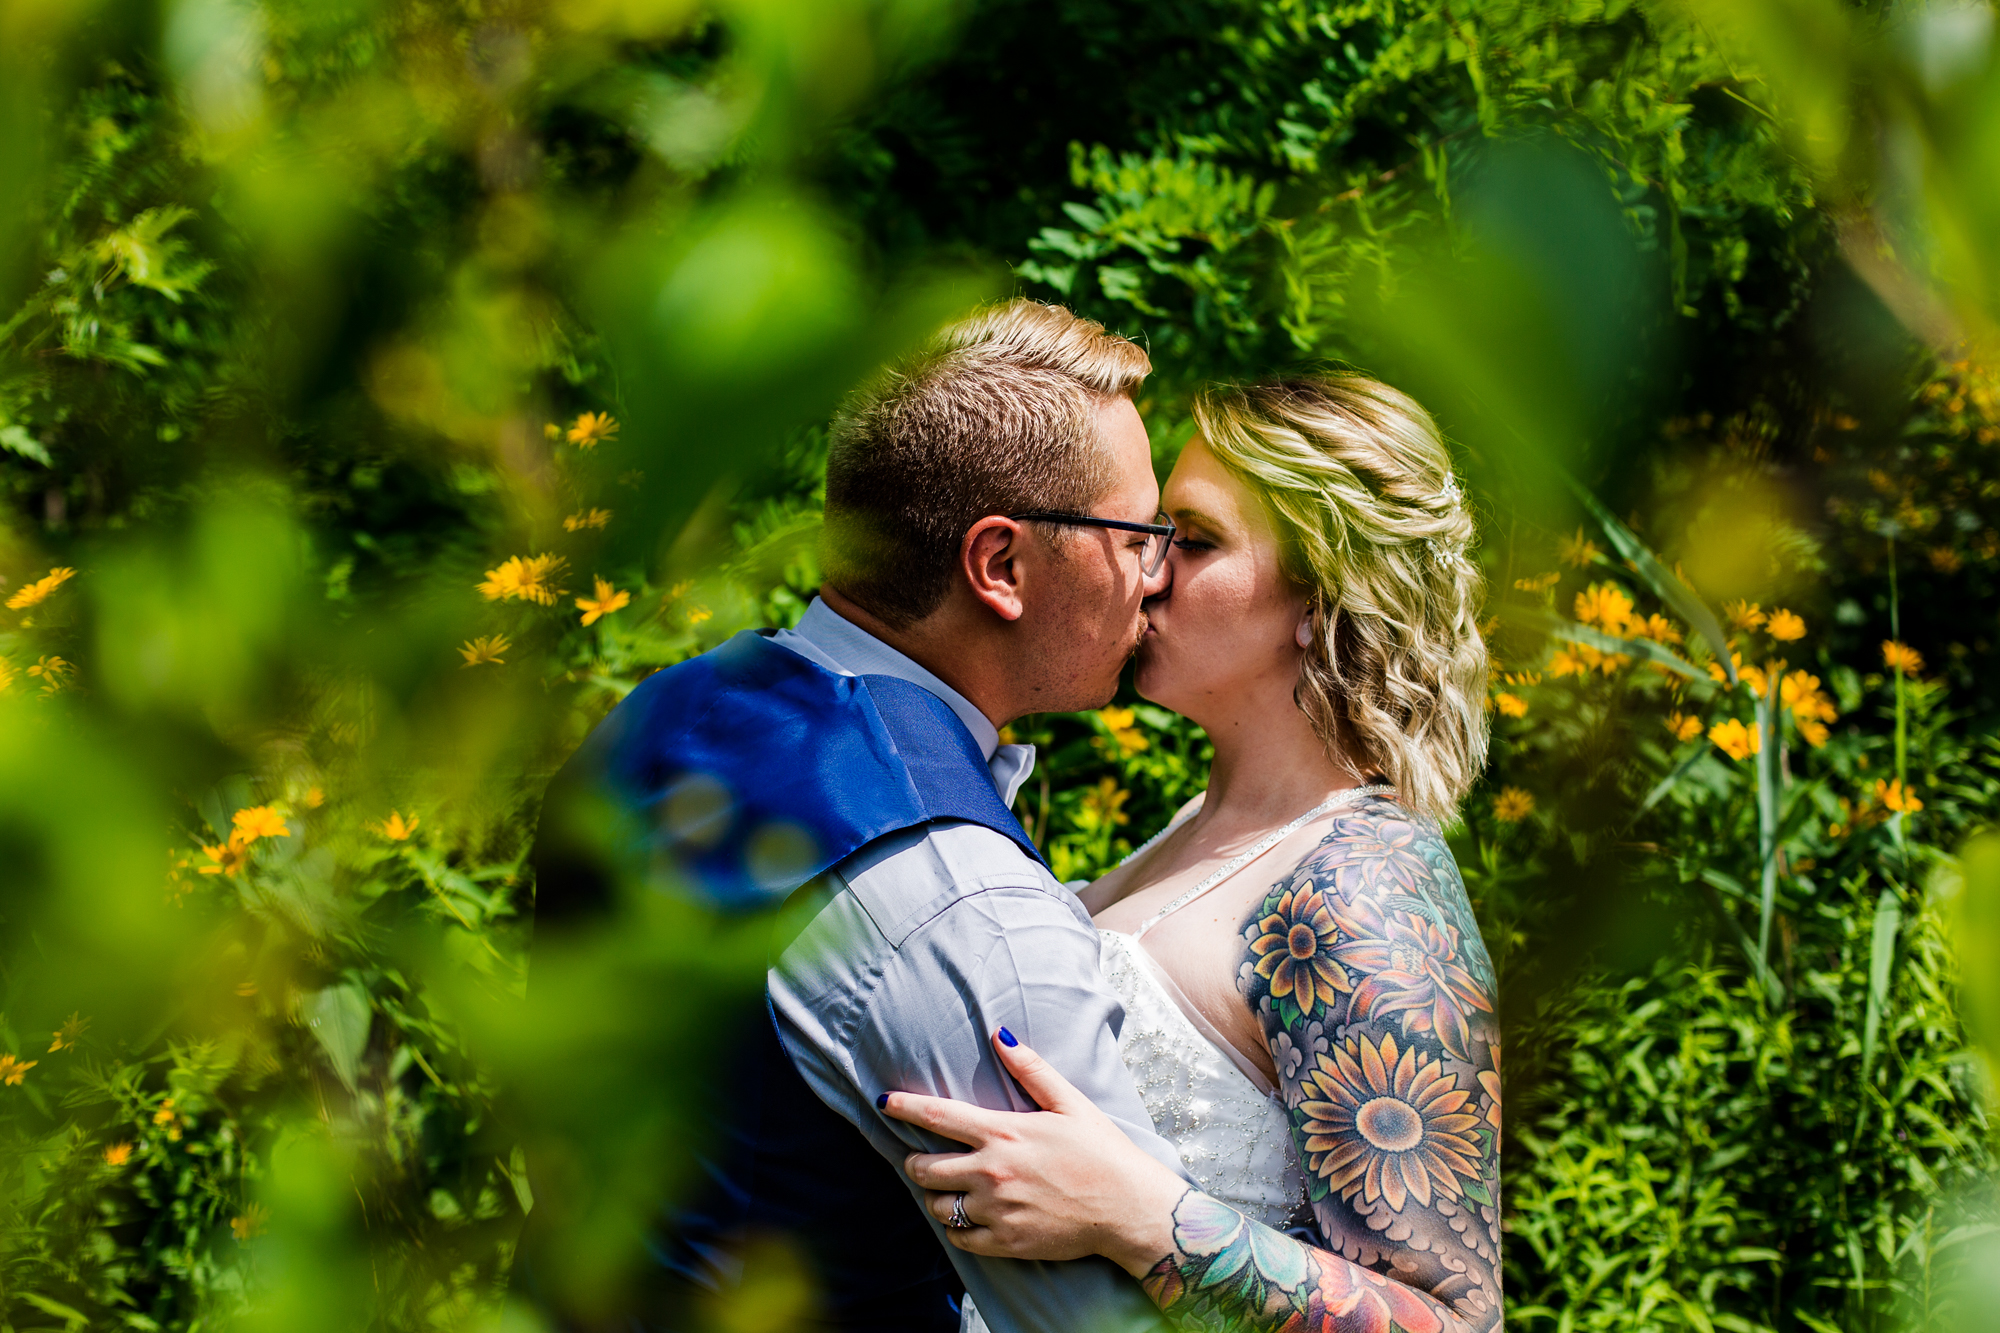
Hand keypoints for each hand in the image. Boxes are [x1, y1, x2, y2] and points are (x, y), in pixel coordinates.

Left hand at [878, 1030, 1188, 1276]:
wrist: (1128, 1208)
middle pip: (924, 1168)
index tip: (884, 1102)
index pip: (937, 1116)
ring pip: (938, 1206)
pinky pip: (959, 1238)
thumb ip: (1031, 1069)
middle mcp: (992, 1172)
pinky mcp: (1006, 1242)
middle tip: (922, 1160)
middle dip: (915, 1162)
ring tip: (950, 1191)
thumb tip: (1000, 1033)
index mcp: (1004, 1133)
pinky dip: (957, 1228)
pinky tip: (969, 1218)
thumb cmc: (1102, 1152)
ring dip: (936, 1197)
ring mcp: (997, 1210)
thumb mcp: (1070, 1102)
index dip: (904, 1107)